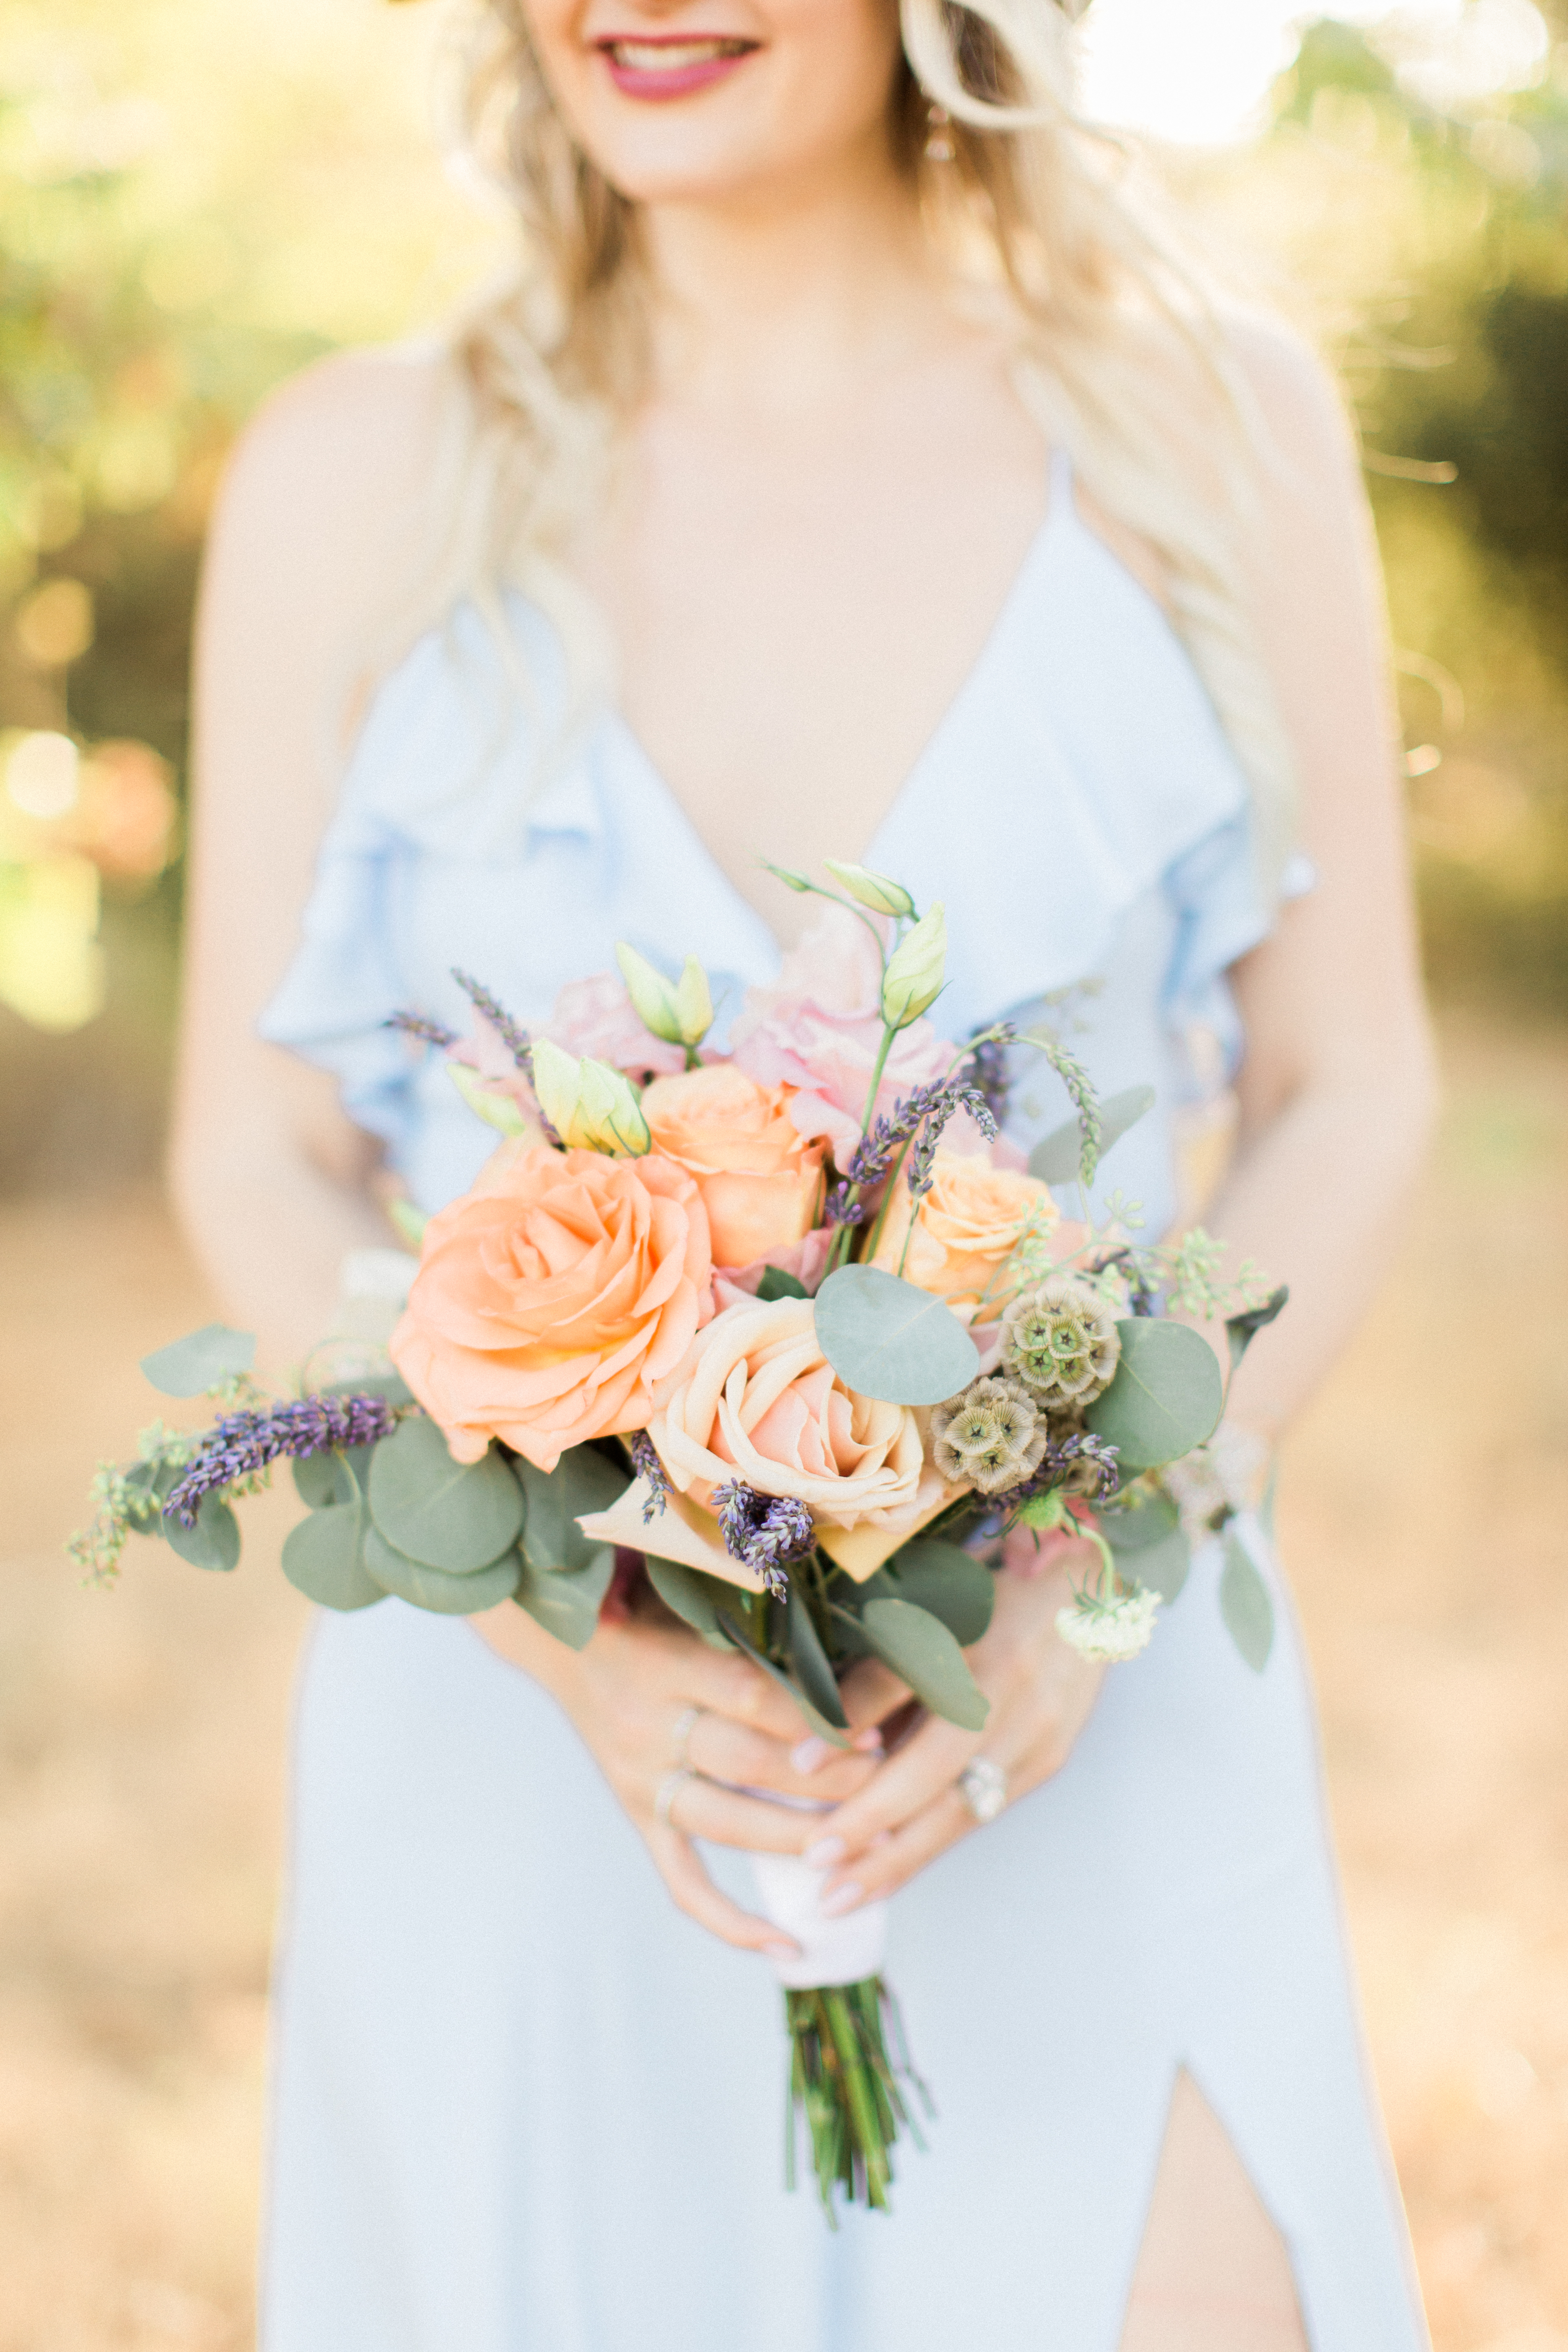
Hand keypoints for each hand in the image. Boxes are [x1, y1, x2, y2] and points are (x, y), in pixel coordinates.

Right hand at [474, 1590, 882, 1955]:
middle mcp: (646, 1728)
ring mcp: (641, 1782)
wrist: (563, 1642)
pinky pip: (683, 1883)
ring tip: (864, 1846)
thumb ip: (739, 1598)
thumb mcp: (680, 1589)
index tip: (874, 1726)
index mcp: (663, 1664)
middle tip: (887, 1781)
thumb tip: (820, 1575)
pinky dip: (731, 1920)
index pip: (750, 1698)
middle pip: (746, 1764)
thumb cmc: (646, 1604)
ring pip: (726, 1825)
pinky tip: (789, 1944)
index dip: (813, 1717)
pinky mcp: (639, 1818)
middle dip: (823, 1778)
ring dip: (798, 1838)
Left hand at [807, 1536, 1106, 1916]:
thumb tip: (815, 1744)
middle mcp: (1009, 1688)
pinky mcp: (1047, 1761)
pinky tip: (889, 1874)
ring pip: (962, 1807)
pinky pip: (982, 1813)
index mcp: (973, 1636)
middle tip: (816, 1859)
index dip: (849, 1720)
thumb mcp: (931, 1611)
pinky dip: (931, 1846)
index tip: (800, 1764)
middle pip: (936, 1764)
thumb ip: (877, 1671)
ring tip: (844, 1894)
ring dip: (900, 1857)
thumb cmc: (987, 1598)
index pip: (902, 1682)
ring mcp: (1035, 1731)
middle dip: (874, 1818)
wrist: (1084, 1594)